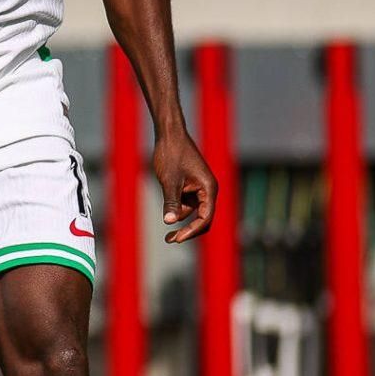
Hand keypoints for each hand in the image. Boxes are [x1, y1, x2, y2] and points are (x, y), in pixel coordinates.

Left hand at [153, 129, 216, 244]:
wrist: (169, 135)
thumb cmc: (171, 154)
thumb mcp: (169, 180)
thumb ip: (171, 202)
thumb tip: (170, 222)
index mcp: (208, 188)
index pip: (205, 217)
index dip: (192, 230)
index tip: (178, 238)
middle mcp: (207, 190)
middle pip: (203, 218)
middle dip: (188, 230)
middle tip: (169, 240)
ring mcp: (199, 188)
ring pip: (192, 211)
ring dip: (180, 219)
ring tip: (166, 234)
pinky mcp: (190, 186)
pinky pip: (185, 203)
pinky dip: (176, 208)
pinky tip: (165, 210)